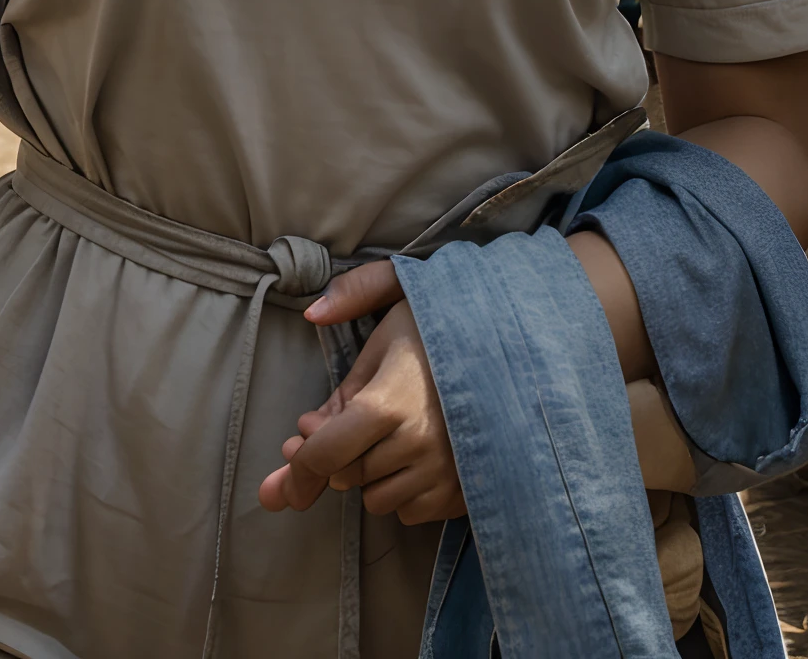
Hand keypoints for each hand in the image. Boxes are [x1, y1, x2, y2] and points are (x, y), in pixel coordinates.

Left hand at [257, 261, 464, 526]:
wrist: (520, 351)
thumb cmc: (451, 323)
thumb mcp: (400, 295)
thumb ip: (352, 300)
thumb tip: (312, 315)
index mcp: (389, 400)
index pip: (325, 452)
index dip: (298, 466)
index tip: (287, 463)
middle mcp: (417, 444)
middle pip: (347, 476)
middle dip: (339, 452)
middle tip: (349, 421)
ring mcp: (445, 473)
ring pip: (377, 499)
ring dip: (373, 473)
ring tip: (395, 430)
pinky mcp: (465, 493)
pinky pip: (411, 511)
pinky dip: (405, 490)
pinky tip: (419, 453)